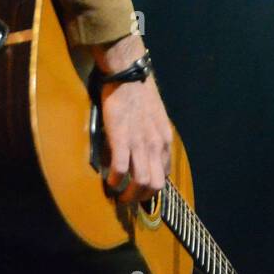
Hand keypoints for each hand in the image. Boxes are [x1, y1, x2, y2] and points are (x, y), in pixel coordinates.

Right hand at [94, 35, 171, 202]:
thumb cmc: (140, 93)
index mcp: (165, 141)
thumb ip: (153, 138)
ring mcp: (141, 143)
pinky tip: (109, 181)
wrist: (129, 75)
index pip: (164, 175)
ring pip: (141, 182)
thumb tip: (145, 153)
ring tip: (117, 195)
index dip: (151, 188)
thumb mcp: (155, 119)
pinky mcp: (122, 139)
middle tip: (127, 199)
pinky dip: (115, 180)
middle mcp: (157, 145)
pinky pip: (121, 169)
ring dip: (128, 195)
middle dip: (141, 198)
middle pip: (155, 186)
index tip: (139, 191)